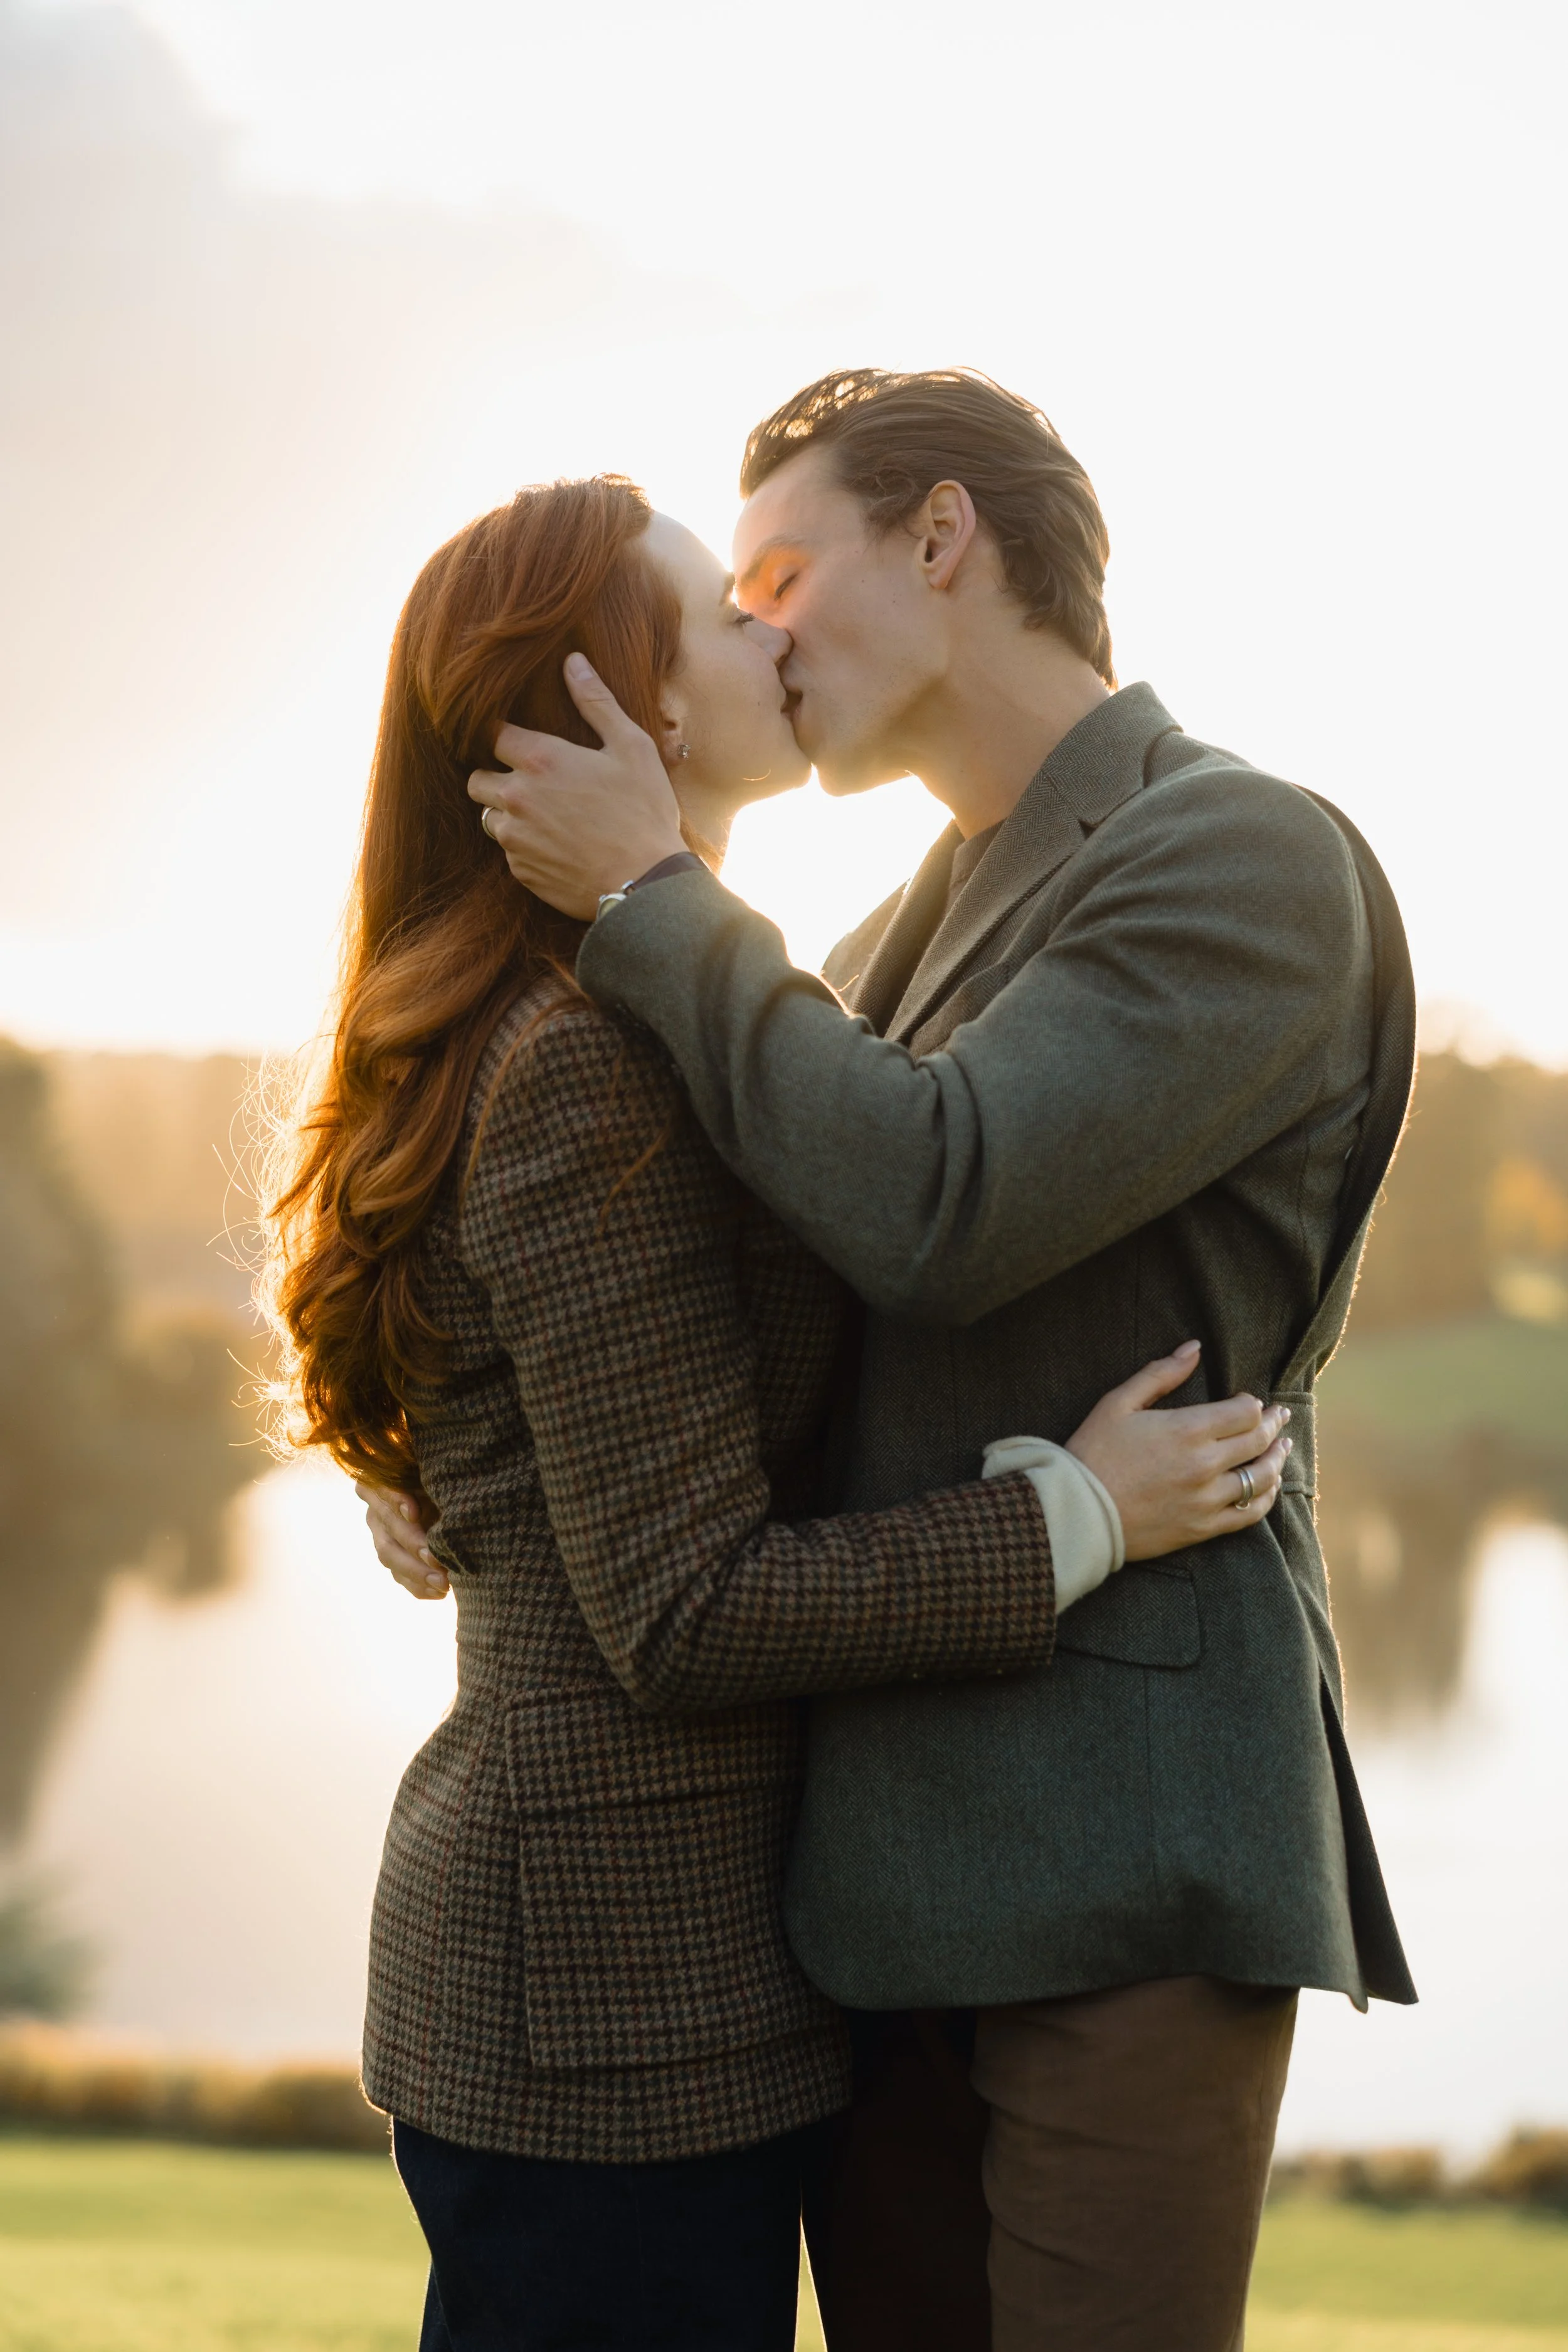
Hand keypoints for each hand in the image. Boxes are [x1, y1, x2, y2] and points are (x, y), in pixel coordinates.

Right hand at [354, 1479, 448, 1599]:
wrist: (446, 1489)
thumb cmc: (443, 1477)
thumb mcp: (436, 1477)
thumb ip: (433, 1482)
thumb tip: (425, 1504)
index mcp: (381, 1481)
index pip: (384, 1489)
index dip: (397, 1501)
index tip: (413, 1513)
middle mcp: (375, 1508)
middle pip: (387, 1527)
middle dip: (413, 1546)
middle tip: (437, 1561)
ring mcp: (380, 1533)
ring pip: (390, 1556)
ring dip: (417, 1573)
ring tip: (443, 1584)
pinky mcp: (392, 1556)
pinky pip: (399, 1575)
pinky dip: (419, 1586)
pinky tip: (439, 1593)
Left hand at [468, 654, 686, 918]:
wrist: (646, 884)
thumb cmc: (644, 812)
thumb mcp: (631, 747)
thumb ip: (596, 702)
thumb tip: (573, 661)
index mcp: (540, 760)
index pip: (491, 734)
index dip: (501, 734)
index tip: (515, 738)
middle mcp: (516, 797)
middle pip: (476, 779)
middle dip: (496, 775)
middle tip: (530, 781)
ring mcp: (514, 839)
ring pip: (489, 817)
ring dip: (508, 813)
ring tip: (546, 816)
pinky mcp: (521, 872)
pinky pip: (509, 852)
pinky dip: (525, 847)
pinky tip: (558, 846)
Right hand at [1065, 1342, 1291, 1561]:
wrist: (1077, 1513)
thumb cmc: (1093, 1452)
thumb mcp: (1118, 1403)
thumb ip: (1161, 1374)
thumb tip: (1194, 1348)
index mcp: (1187, 1430)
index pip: (1245, 1411)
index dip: (1253, 1404)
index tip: (1249, 1402)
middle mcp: (1205, 1465)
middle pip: (1258, 1441)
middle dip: (1273, 1424)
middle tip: (1280, 1416)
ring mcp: (1207, 1500)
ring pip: (1261, 1477)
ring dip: (1277, 1459)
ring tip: (1282, 1448)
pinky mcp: (1203, 1528)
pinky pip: (1249, 1514)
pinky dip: (1265, 1498)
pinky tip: (1269, 1487)